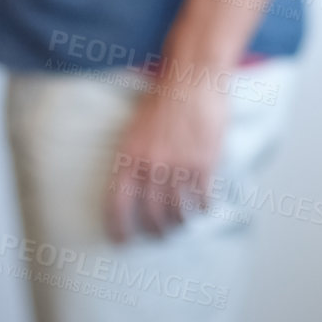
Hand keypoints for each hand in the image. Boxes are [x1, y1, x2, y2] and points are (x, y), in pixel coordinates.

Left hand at [104, 76, 230, 242]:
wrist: (191, 80)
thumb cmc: (162, 101)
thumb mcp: (134, 128)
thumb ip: (133, 158)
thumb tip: (132, 188)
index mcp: (128, 156)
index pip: (117, 203)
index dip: (118, 227)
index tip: (121, 240)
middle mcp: (151, 166)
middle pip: (151, 214)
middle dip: (153, 230)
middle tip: (157, 235)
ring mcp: (179, 167)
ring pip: (177, 212)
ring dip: (178, 224)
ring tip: (178, 225)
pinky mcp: (204, 166)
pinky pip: (202, 200)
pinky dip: (201, 208)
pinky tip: (201, 208)